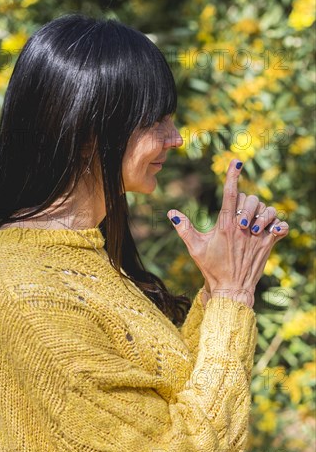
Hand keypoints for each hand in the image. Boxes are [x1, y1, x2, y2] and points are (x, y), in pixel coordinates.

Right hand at [167, 159, 288, 307]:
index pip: (230, 194)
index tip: (237, 162)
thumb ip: (184, 228)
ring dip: (262, 213)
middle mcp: (243, 228)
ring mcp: (258, 236)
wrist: (232, 289)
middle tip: (239, 216)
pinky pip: (280, 226)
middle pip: (249, 199)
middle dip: (245, 202)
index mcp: (225, 225)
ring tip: (254, 223)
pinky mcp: (269, 244)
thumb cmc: (212, 268)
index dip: (232, 176)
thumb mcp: (195, 248)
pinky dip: (278, 224)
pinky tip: (271, 229)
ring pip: (267, 210)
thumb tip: (171, 212)